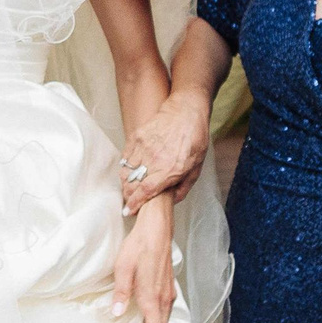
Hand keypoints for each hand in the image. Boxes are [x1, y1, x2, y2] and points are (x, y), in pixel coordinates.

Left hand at [112, 200, 177, 322]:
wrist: (157, 228)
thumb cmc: (139, 246)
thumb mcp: (123, 268)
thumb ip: (121, 293)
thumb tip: (118, 313)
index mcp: (152, 298)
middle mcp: (164, 299)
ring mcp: (169, 293)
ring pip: (165, 321)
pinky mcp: (169, 286)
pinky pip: (166, 310)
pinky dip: (160, 321)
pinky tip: (151, 321)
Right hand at [121, 94, 210, 213]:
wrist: (186, 111)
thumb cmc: (195, 139)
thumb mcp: (197, 167)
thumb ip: (184, 187)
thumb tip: (171, 201)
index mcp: (170, 169)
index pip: (145, 191)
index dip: (135, 203)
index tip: (129, 211)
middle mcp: (154, 159)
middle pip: (132, 184)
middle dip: (128, 196)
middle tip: (130, 200)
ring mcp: (144, 147)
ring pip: (126, 172)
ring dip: (125, 183)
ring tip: (129, 188)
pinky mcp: (137, 137)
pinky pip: (125, 158)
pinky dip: (124, 168)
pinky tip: (129, 172)